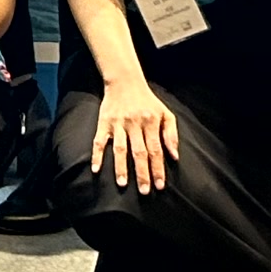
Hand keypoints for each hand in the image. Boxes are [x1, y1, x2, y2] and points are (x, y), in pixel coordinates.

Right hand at [92, 76, 180, 193]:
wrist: (125, 80)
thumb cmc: (148, 100)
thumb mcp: (165, 113)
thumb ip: (171, 134)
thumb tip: (174, 156)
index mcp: (151, 122)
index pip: (156, 150)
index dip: (158, 168)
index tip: (160, 185)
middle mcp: (134, 123)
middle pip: (139, 152)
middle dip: (142, 173)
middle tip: (144, 191)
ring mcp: (118, 123)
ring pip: (120, 148)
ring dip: (121, 167)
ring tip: (122, 184)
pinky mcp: (104, 122)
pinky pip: (99, 140)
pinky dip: (97, 154)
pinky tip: (96, 168)